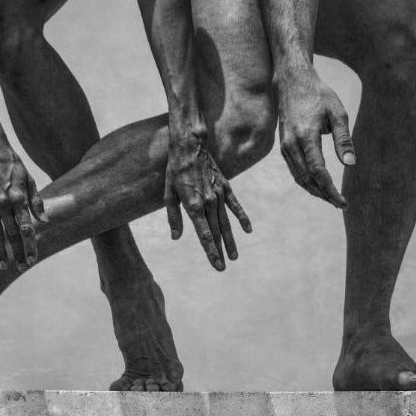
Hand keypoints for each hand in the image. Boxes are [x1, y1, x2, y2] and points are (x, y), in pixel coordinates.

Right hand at [0, 135, 43, 269]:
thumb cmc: (12, 163)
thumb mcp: (29, 179)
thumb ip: (36, 202)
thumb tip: (45, 221)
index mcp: (18, 197)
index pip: (27, 228)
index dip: (30, 245)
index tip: (33, 260)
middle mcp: (3, 202)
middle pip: (11, 234)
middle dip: (17, 253)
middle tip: (22, 268)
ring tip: (4, 266)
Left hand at [165, 133, 250, 270]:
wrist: (190, 147)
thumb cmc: (175, 171)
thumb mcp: (168, 195)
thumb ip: (173, 217)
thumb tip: (176, 237)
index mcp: (193, 206)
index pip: (204, 235)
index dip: (211, 252)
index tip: (217, 265)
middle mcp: (208, 203)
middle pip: (216, 232)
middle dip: (220, 251)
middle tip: (223, 267)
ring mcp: (218, 195)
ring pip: (226, 223)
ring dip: (230, 240)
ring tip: (234, 256)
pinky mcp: (225, 187)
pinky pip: (235, 206)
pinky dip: (242, 218)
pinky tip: (247, 230)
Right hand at [277, 68, 354, 207]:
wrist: (292, 83)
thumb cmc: (319, 95)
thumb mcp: (337, 113)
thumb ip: (343, 139)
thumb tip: (350, 163)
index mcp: (306, 136)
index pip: (318, 172)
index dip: (330, 189)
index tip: (343, 201)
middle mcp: (291, 144)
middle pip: (307, 179)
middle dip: (324, 194)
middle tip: (340, 203)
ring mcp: (285, 146)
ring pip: (298, 177)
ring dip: (314, 190)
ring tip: (330, 198)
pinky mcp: (283, 146)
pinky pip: (294, 170)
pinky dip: (306, 181)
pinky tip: (317, 185)